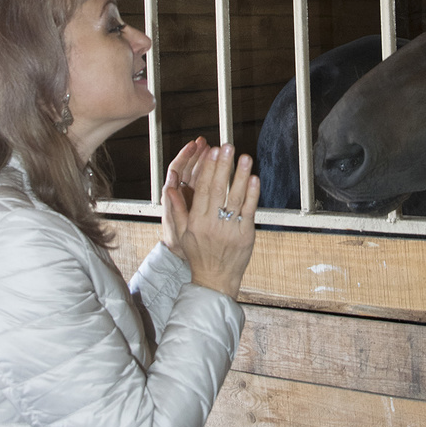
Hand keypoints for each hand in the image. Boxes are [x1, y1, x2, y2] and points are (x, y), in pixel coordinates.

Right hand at [162, 143, 258, 300]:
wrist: (215, 279)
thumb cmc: (198, 255)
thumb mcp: (182, 234)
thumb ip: (178, 210)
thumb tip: (171, 188)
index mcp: (196, 221)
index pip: (202, 189)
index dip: (208, 169)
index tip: (212, 152)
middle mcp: (212, 223)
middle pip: (219, 189)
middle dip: (224, 166)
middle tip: (228, 146)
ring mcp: (230, 229)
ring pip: (235, 197)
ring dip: (240, 176)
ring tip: (244, 157)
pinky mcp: (245, 235)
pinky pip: (249, 211)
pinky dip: (252, 194)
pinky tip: (254, 179)